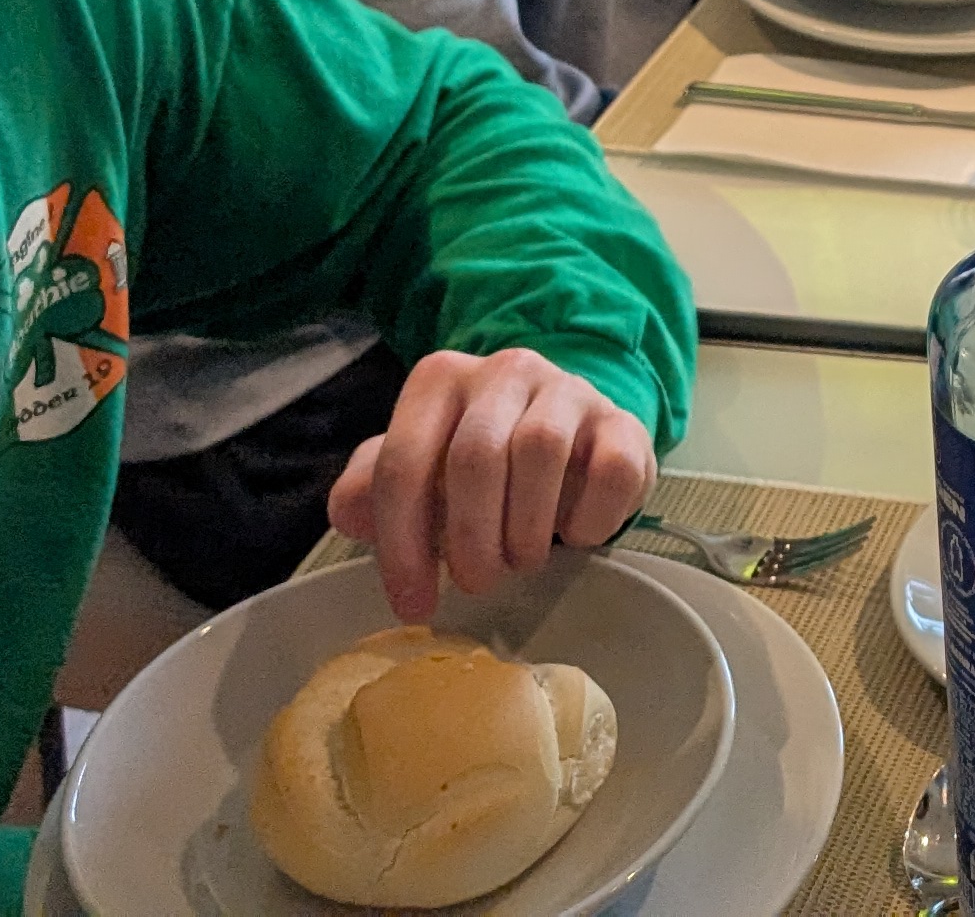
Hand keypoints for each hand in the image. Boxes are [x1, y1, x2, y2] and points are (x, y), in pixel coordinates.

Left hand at [328, 348, 657, 624]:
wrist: (571, 439)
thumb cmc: (482, 466)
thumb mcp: (422, 473)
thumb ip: (374, 488)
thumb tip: (352, 511)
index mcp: (440, 380)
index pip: (404, 461)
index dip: (403, 543)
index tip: (414, 603)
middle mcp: (504, 371)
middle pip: (475, 456)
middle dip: (470, 537)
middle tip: (477, 582)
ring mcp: (569, 389)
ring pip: (541, 451)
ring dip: (526, 529)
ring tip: (522, 559)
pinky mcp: (623, 421)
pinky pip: (611, 469)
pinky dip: (590, 519)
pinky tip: (576, 535)